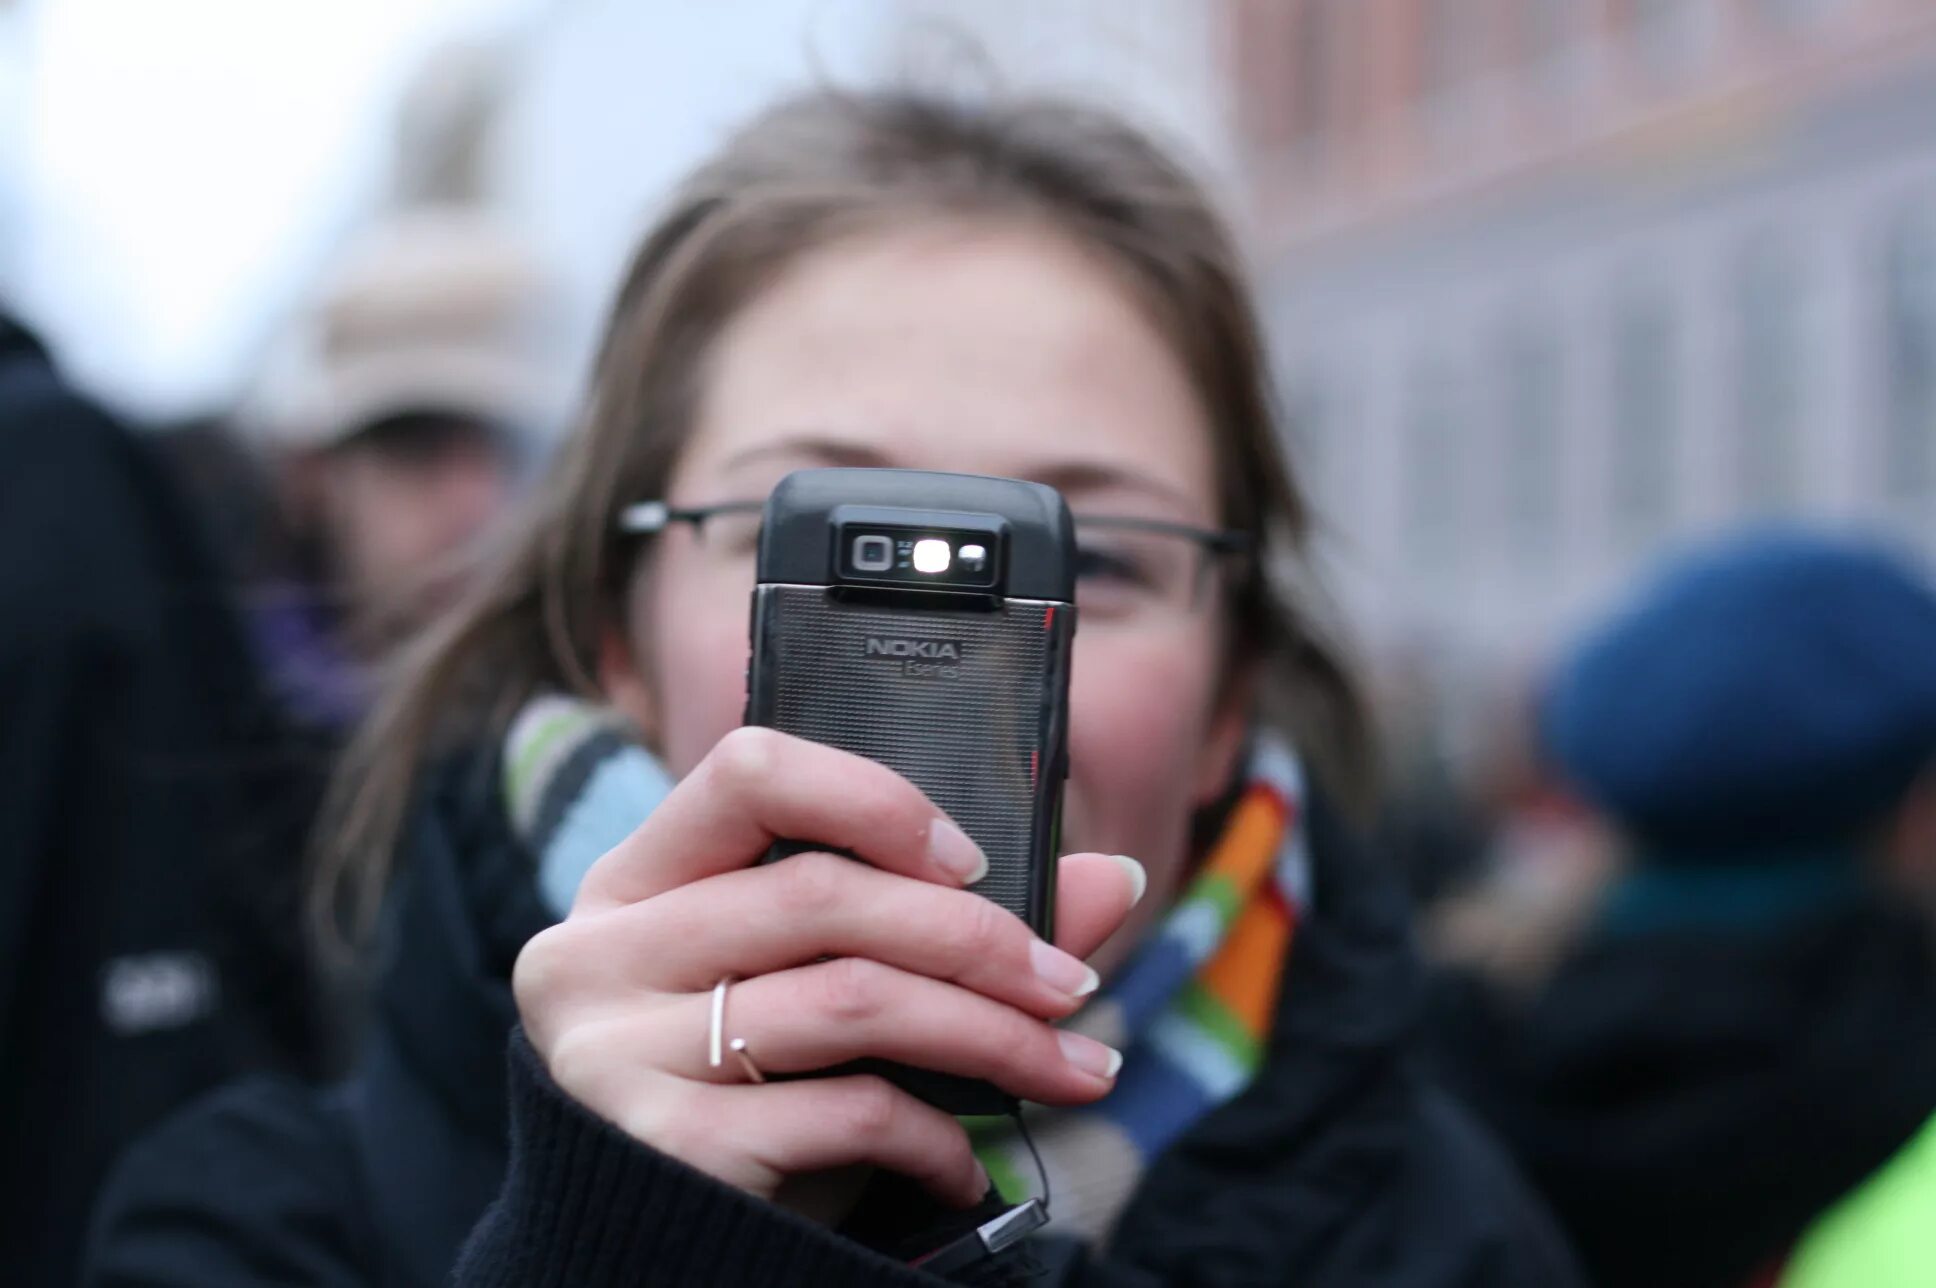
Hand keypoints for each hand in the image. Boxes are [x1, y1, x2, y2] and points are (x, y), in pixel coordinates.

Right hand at [512, 726, 1143, 1209]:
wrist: (656, 1263)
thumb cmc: (748, 1103)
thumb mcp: (825, 997)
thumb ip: (954, 929)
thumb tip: (1119, 878)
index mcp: (633, 884)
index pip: (747, 772)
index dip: (874, 802)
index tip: (972, 863)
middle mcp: (597, 954)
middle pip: (822, 895)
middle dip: (978, 940)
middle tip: (1071, 986)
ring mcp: (613, 1049)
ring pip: (851, 1000)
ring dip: (992, 1036)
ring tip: (1073, 1070)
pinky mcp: (662, 1145)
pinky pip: (845, 1111)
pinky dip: (936, 1137)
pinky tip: (965, 1165)